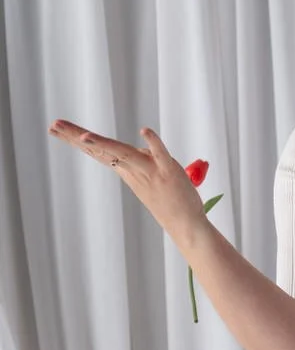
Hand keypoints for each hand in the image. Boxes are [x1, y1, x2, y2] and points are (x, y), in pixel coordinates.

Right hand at [48, 120, 208, 248]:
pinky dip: (153, 142)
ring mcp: (150, 171)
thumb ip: (142, 162)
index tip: (54, 128)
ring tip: (83, 137)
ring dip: (104, 145)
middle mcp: (134, 170)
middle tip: (54, 125)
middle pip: (103, 149)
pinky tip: (144, 130)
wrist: (185, 225)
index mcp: (127, 170)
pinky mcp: (169, 172)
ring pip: (124, 153)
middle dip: (77, 137)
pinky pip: (160, 154)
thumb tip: (140, 146)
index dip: (76, 139)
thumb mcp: (149, 178)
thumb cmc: (170, 202)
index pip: (97, 150)